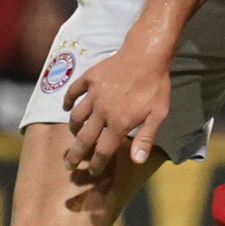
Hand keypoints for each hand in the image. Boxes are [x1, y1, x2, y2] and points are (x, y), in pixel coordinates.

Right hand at [62, 48, 171, 176]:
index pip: (103, 150)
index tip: (93, 171)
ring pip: (76, 116)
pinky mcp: (89, 78)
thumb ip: (146, 137)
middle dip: (75, 154)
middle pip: (84, 138)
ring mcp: (93, 94)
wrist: (147, 54)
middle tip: (69, 164)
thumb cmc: (156, 85)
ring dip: (73, 128)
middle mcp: (102, 111)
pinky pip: (73, 91)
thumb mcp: (158, 113)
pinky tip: (66, 107)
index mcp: (119, 123)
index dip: (97, 164)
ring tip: (74, 135)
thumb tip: (137, 161)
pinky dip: (67, 100)